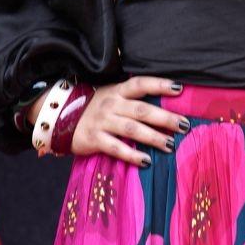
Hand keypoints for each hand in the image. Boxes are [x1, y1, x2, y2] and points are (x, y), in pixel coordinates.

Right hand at [60, 76, 188, 166]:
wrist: (60, 117)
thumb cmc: (94, 108)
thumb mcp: (111, 96)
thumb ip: (132, 100)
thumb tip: (164, 107)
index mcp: (117, 91)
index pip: (141, 84)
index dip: (160, 85)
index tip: (179, 89)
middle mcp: (111, 104)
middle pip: (142, 109)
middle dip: (165, 118)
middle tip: (184, 125)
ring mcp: (102, 121)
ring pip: (132, 129)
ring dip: (153, 137)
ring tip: (170, 145)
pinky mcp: (94, 139)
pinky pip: (116, 147)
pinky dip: (132, 154)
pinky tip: (146, 160)